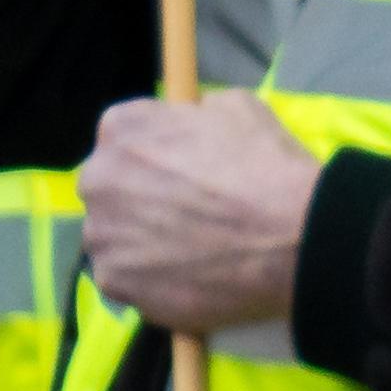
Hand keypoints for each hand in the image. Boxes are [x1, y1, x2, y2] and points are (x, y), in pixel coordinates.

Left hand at [84, 93, 321, 339]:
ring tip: (188, 252)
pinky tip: (186, 278)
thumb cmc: (266, 165)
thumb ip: (194, 115)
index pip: (123, 138)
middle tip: (185, 215)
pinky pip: (125, 279)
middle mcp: (97, 179)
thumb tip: (191, 123)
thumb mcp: (235, 107)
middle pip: (109, 188)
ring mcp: (102, 235)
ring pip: (113, 237)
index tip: (182, 171)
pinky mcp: (115, 283)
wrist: (292, 237)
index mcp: (121, 128)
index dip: (155, 154)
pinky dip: (150, 281)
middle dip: (138, 198)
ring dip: (140, 241)